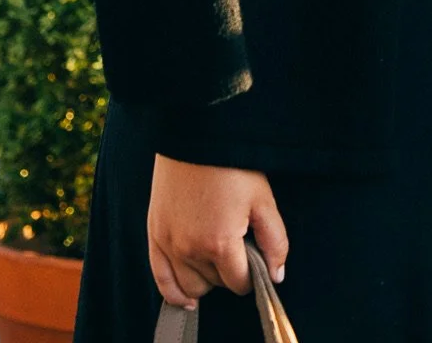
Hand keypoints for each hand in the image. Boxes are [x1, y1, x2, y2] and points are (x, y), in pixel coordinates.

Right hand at [147, 156, 287, 307]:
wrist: (196, 133)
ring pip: (190, 286)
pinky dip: (174, 292)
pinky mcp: (154, 235)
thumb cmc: (232, 163)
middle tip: (238, 243)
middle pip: (215, 284)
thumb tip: (277, 275)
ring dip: (207, 278)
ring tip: (218, 257)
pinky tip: (187, 297)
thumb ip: (274, 241)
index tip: (256, 256)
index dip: (252, 273)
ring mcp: (168, 244)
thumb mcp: (263, 199)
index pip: (239, 283)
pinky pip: (161, 280)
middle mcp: (189, 250)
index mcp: (219, 243)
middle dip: (230, 271)